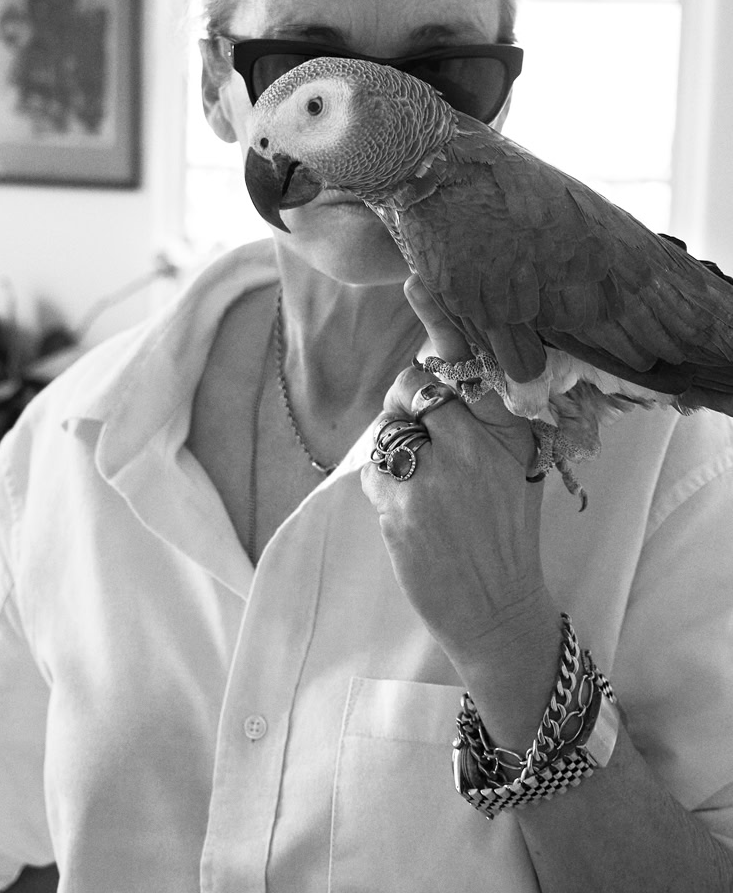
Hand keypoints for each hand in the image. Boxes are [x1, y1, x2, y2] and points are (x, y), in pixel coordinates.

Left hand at [361, 276, 558, 723]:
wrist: (497, 610)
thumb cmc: (505, 535)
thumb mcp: (516, 467)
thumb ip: (487, 418)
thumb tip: (440, 367)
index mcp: (510, 430)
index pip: (468, 362)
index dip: (440, 319)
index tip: (416, 282)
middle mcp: (477, 443)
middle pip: (416, 385)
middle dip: (409, 400)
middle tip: (423, 434)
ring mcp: (438, 473)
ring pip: (392, 423)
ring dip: (397, 443)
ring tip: (423, 483)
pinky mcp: (402, 504)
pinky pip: (375, 465)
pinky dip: (384, 482)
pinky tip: (410, 511)